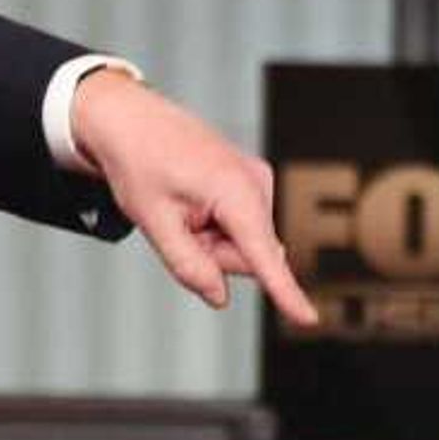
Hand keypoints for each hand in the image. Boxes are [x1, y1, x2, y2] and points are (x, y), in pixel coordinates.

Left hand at [68, 70, 317, 325]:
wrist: (129, 120)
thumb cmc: (140, 163)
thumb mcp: (155, 222)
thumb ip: (189, 266)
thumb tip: (220, 296)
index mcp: (236, 190)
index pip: (263, 255)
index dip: (286, 292)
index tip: (308, 319)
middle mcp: (257, 183)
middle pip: (248, 255)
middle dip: (214, 253)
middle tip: (178, 224)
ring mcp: (257, 180)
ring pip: (244, 242)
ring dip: (212, 238)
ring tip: (182, 207)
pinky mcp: (251, 182)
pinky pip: (240, 225)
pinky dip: (215, 224)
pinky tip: (192, 201)